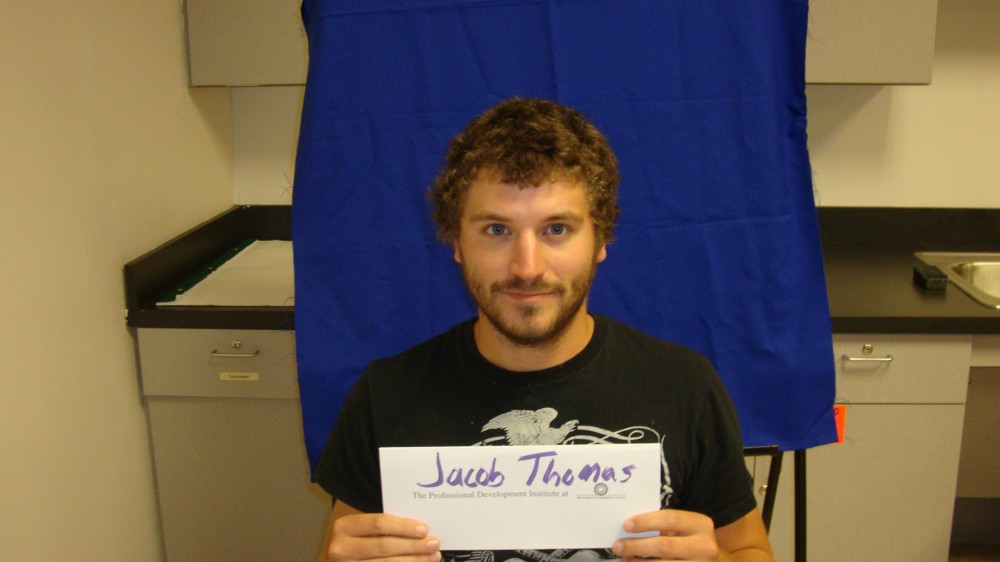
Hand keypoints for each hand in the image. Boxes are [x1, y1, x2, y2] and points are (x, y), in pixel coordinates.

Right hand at [323, 511, 440, 561]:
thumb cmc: (356, 542)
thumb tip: (420, 530)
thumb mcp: (362, 530)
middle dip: (413, 545)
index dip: (403, 527)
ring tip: (432, 556)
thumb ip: (383, 528)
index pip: (379, 524)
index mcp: (344, 527)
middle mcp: (341, 549)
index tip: (424, 529)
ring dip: (414, 560)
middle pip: (385, 546)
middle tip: (434, 543)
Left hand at [611, 509, 718, 561]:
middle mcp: (705, 546)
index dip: (646, 522)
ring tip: (623, 558)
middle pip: (665, 545)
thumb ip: (663, 525)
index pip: (670, 519)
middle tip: (618, 546)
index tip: (626, 525)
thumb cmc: (690, 539)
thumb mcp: (683, 528)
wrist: (710, 559)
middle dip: (638, 546)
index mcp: (700, 524)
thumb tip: (629, 527)